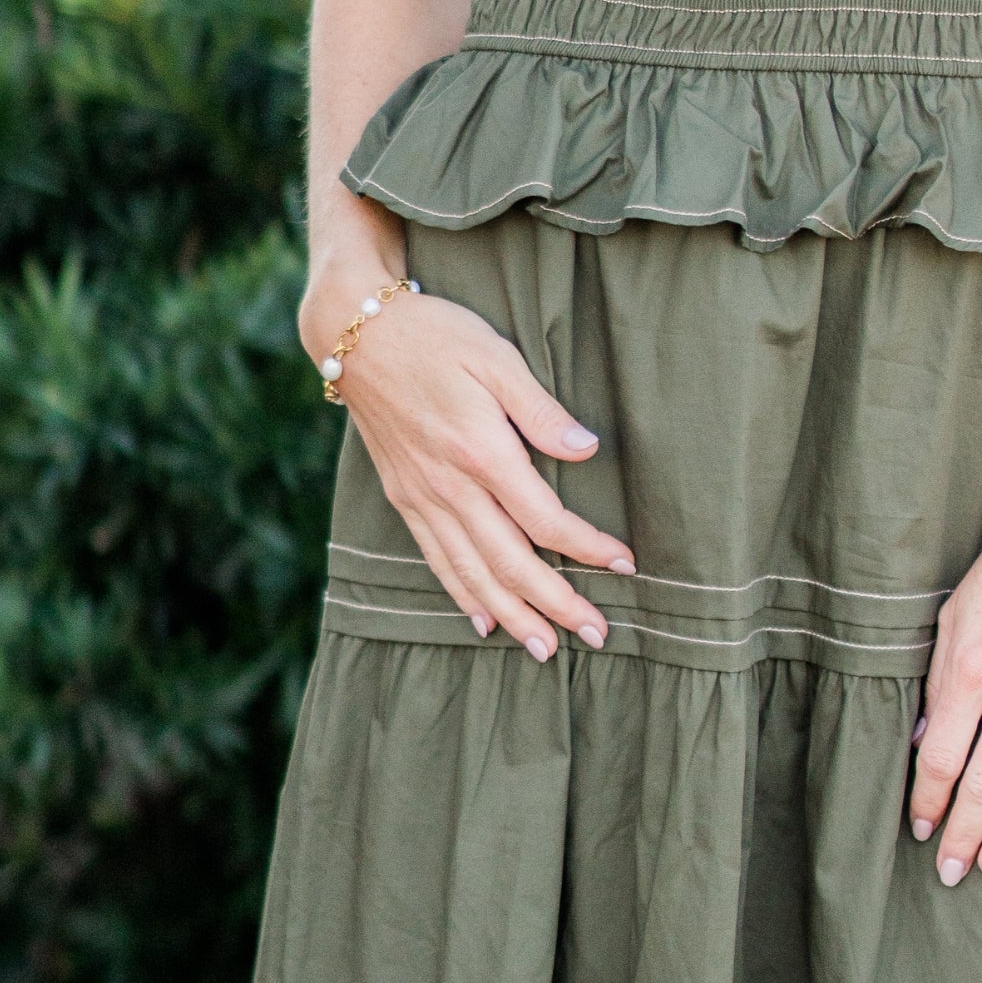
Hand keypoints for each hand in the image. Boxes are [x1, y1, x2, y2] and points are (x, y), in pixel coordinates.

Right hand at [306, 247, 631, 659]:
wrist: (356, 333)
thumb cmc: (436, 335)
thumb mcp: (496, 357)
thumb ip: (541, 410)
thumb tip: (587, 448)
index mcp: (481, 452)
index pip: (546, 519)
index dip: (588, 548)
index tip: (625, 564)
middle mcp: (450, 486)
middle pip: (511, 562)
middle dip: (557, 604)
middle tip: (597, 635)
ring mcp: (422, 497)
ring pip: (472, 573)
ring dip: (513, 615)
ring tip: (545, 649)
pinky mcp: (403, 498)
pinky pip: (436, 559)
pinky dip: (462, 595)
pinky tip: (483, 621)